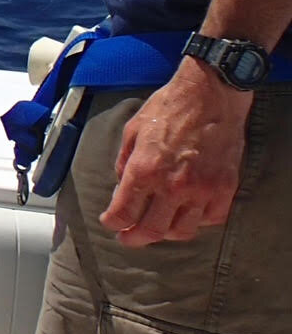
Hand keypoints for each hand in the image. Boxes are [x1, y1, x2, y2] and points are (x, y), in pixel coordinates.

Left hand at [100, 55, 251, 246]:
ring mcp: (201, 190)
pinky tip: (187, 214)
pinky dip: (197, 221)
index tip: (110, 223)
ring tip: (156, 228)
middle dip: (134, 238)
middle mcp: (172, 185)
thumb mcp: (133, 129)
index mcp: (144, 169)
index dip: (112, 222)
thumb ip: (124, 161)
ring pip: (182, 231)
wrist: (210, 95)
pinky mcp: (224, 189)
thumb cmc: (170, 107)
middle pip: (151, 230)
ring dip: (165, 233)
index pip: (123, 212)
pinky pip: (210, 219)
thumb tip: (121, 183)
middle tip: (127, 238)